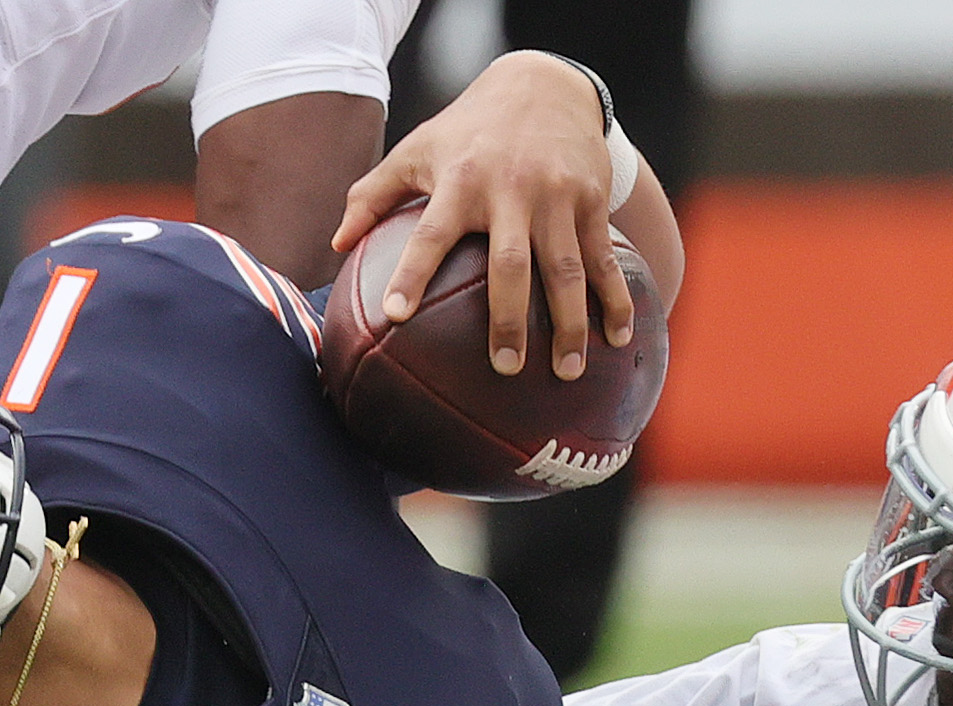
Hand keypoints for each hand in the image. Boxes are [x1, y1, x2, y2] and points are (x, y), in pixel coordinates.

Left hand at [332, 50, 630, 380]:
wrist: (543, 85)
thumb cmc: (468, 130)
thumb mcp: (417, 149)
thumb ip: (373, 195)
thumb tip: (334, 246)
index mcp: (460, 180)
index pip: (429, 232)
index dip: (412, 273)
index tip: (395, 316)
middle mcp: (511, 190)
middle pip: (510, 264)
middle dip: (509, 319)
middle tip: (506, 368)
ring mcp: (556, 197)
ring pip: (565, 270)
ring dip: (570, 324)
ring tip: (567, 372)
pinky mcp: (591, 201)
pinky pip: (604, 259)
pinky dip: (614, 300)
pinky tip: (617, 338)